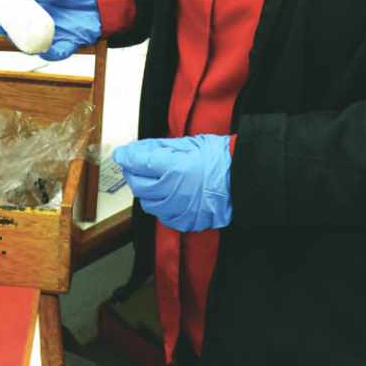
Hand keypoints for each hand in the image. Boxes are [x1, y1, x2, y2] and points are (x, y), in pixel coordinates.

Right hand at [0, 0, 100, 60]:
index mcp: (38, 5)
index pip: (14, 10)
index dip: (0, 12)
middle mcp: (43, 21)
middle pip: (19, 29)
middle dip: (5, 29)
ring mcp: (56, 32)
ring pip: (35, 42)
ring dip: (25, 44)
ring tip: (17, 41)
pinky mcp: (71, 41)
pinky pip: (59, 51)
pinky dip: (52, 54)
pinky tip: (46, 51)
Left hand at [113, 135, 231, 231]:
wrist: (243, 180)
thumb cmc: (219, 158)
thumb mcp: (189, 145)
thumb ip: (161, 148)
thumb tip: (138, 149)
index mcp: (174, 168)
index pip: (139, 163)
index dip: (127, 157)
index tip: (122, 154)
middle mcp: (172, 191)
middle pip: (138, 185)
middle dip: (133, 173)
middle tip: (135, 165)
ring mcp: (178, 209)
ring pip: (148, 203)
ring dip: (146, 190)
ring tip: (153, 180)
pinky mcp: (185, 221)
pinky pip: (163, 215)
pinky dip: (160, 205)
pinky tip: (167, 195)